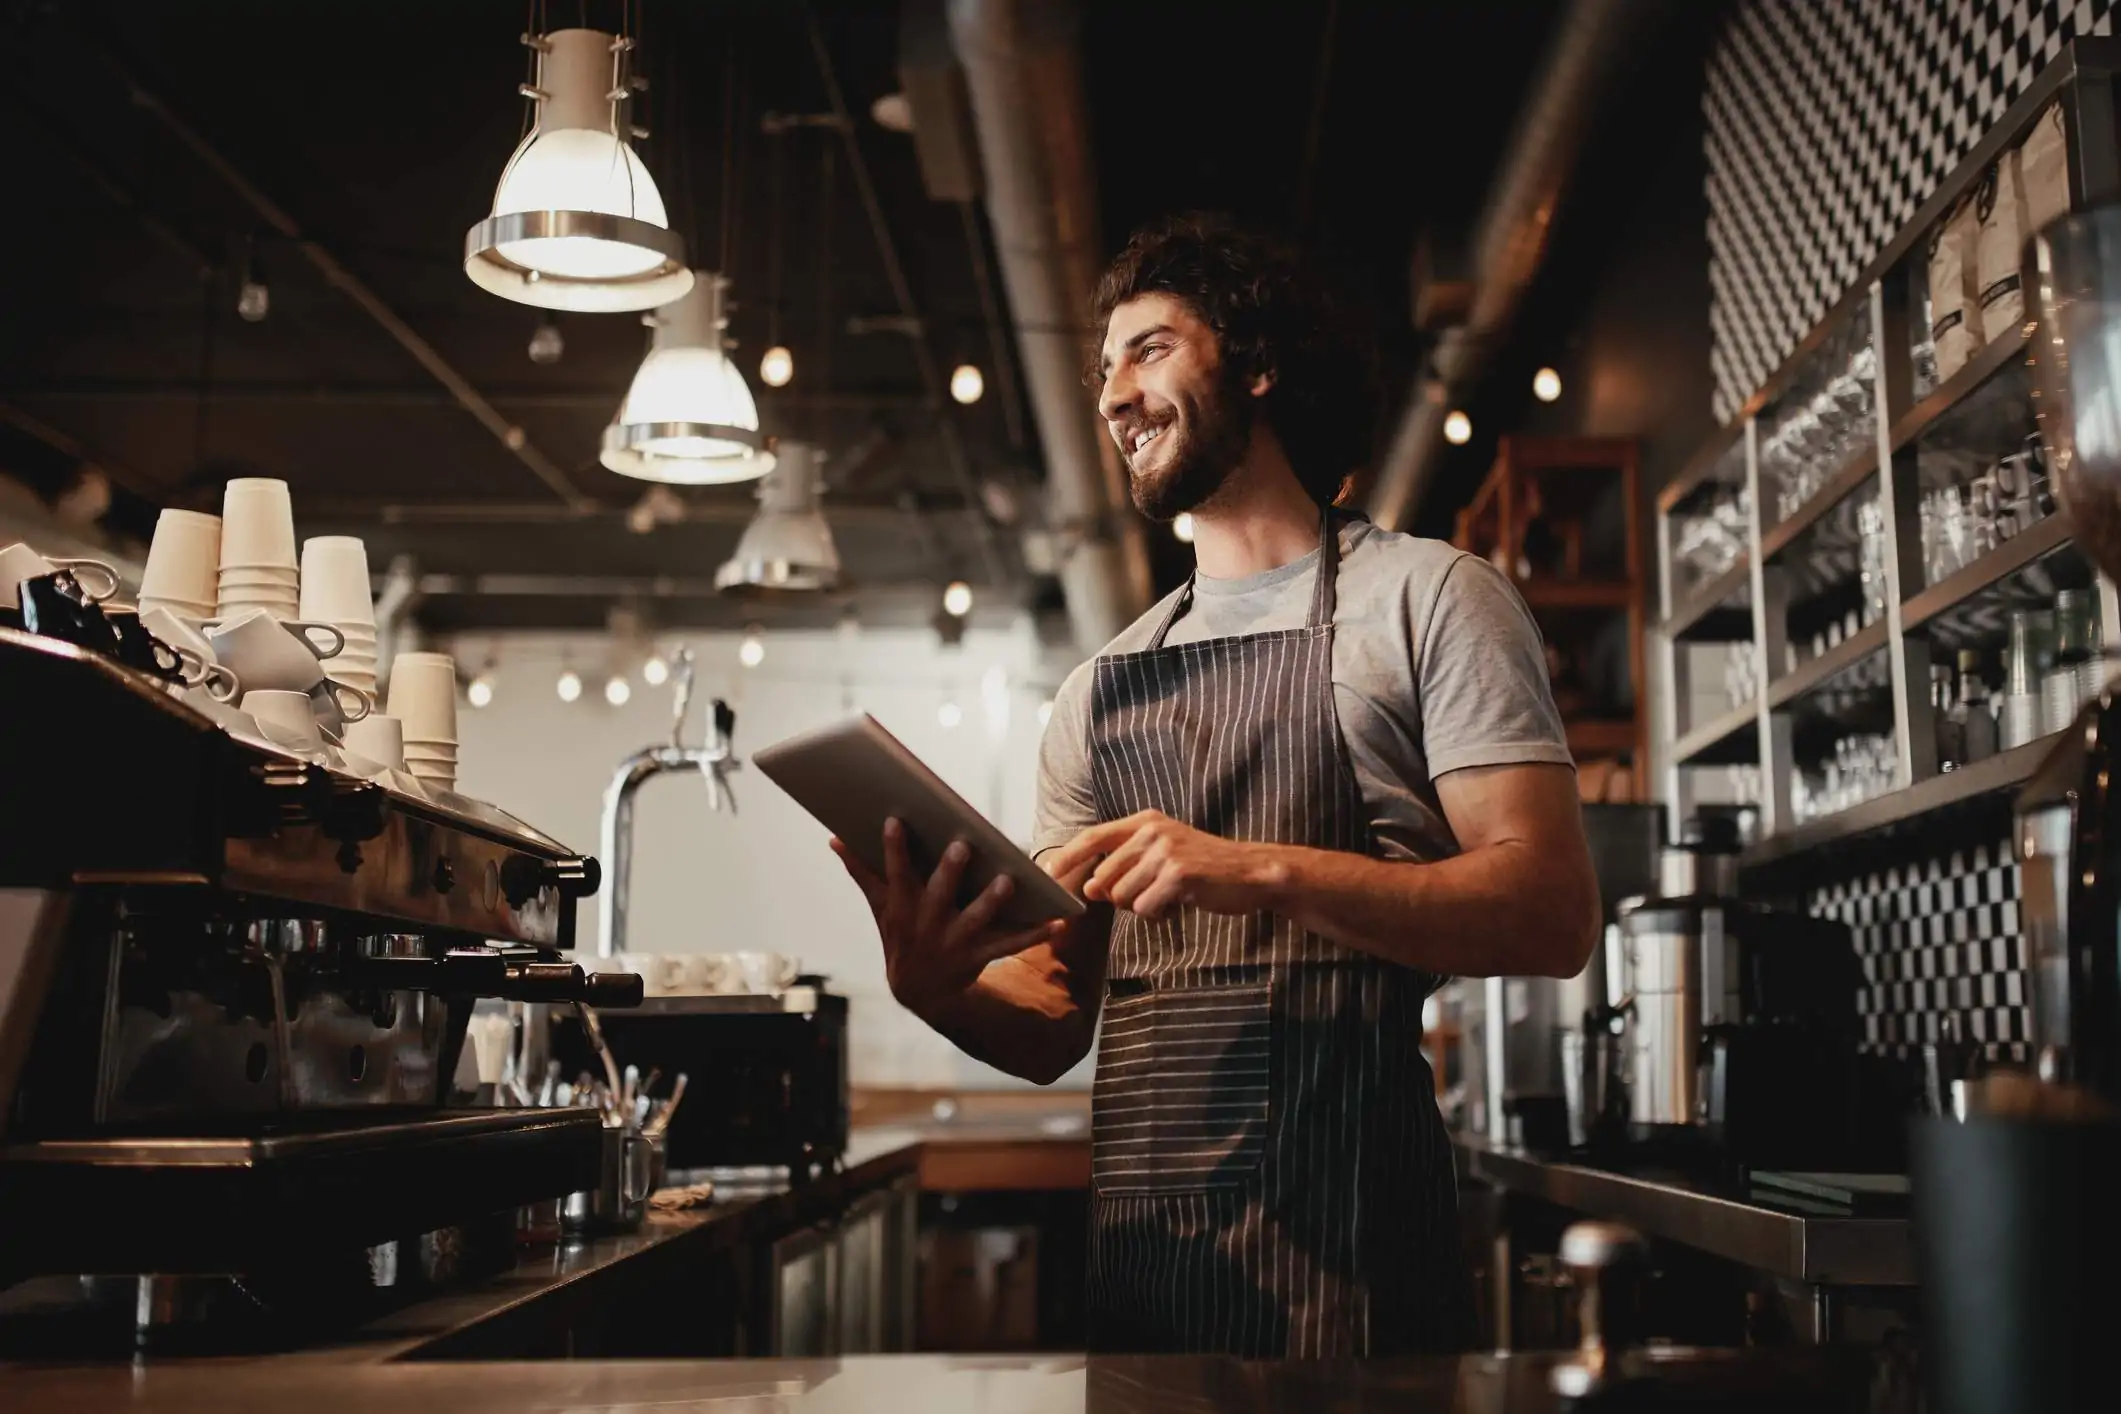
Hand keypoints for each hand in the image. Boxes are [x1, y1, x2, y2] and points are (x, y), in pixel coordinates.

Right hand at [831, 819, 1064, 1019]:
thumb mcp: (880, 907)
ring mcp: (953, 943)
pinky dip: (1033, 935)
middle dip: (949, 872)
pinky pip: (1009, 946)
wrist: (920, 992)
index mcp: (902, 908)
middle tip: (962, 846)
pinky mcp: (979, 957)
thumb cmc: (901, 936)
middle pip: (937, 895)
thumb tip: (834, 839)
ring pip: (975, 921)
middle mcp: (927, 924)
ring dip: (991, 902)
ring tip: (1007, 882)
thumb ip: (862, 872)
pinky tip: (1056, 922)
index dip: (894, 849)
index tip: (896, 820)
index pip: (895, 873)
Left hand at [1043, 809, 1288, 920]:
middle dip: (1119, 897)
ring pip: (1122, 896)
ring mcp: (1165, 851)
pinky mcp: (1178, 874)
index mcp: (1144, 821)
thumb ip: (1124, 866)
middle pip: (1104, 877)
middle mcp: (1151, 831)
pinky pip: (1145, 908)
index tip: (1047, 875)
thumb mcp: (1161, 855)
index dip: (1066, 857)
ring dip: (1142, 906)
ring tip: (1170, 896)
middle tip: (1153, 895)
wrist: (1250, 873)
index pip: (1092, 837)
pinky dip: (1159, 914)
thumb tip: (1089, 888)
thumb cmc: (1203, 868)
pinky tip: (1180, 904)